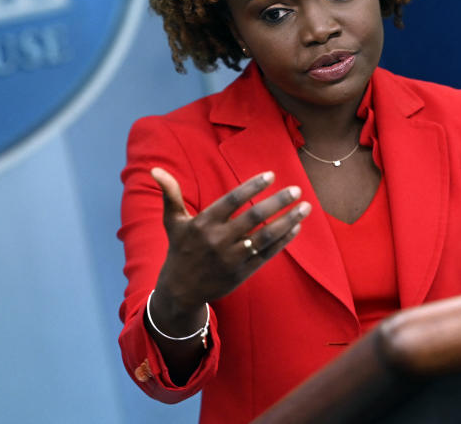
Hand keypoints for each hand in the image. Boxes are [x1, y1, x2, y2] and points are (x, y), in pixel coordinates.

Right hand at [150, 167, 309, 317]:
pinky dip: (284, 240)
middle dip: (277, 202)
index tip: (272, 175)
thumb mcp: (173, 222)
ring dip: (288, 221)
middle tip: (296, 189)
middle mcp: (218, 240)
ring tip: (305, 207)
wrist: (181, 290)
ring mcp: (232, 258)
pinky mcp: (242, 272)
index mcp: (203, 224)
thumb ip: (170, 194)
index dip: (252, 187)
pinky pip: (268, 253)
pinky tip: (296, 227)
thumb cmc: (179, 249)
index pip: (232, 200)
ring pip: (265, 236)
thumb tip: (156, 169)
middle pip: (253, 218)